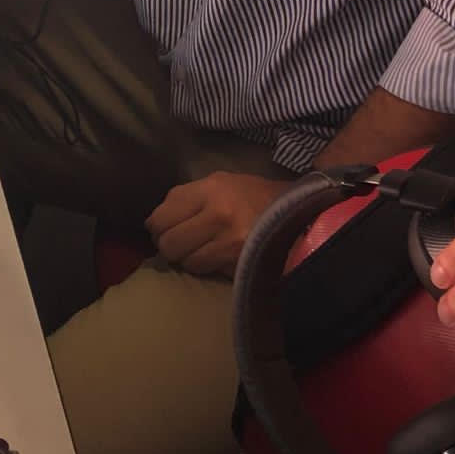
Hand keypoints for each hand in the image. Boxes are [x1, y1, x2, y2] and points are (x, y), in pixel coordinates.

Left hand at [145, 172, 290, 278]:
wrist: (298, 216)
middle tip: (176, 244)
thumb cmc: (256, 197)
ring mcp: (228, 243)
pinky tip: (213, 258)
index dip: (156, 225)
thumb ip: (190, 197)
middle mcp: (218, 214)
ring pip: (185, 260)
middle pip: (169, 241)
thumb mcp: (223, 183)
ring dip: (187, 259)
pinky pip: (204, 270)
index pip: (164, 213)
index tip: (159, 229)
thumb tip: (158, 219)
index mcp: (212, 189)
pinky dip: (203, 267)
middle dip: (168, 245)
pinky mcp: (237, 264)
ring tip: (198, 250)